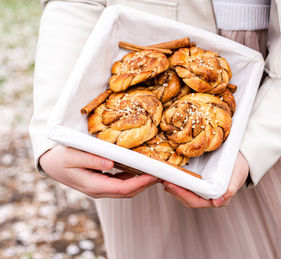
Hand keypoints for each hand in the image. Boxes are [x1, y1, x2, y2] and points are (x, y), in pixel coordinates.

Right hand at [40, 146, 158, 197]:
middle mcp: (100, 190)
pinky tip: (143, 167)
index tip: (155, 174)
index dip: (141, 183)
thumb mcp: (72, 155)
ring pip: (127, 188)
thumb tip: (110, 163)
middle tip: (163, 172)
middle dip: (147, 183)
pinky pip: (123, 182)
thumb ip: (90, 159)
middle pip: (129, 191)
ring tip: (157, 169)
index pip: (123, 189)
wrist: (51, 163)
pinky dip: (135, 177)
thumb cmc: (60, 157)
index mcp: (94, 186)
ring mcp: (102, 187)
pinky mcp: (103, 181)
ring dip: (143, 181)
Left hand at [163, 152, 249, 207]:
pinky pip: (185, 182)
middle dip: (174, 190)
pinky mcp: (198, 180)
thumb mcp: (237, 176)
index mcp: (216, 199)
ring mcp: (202, 188)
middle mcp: (207, 197)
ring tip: (163, 177)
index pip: (196, 202)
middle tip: (164, 180)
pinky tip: (169, 174)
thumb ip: (230, 189)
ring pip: (184, 191)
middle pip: (187, 198)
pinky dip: (177, 179)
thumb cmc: (239, 167)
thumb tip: (217, 202)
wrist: (241, 157)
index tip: (172, 187)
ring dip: (173, 185)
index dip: (183, 195)